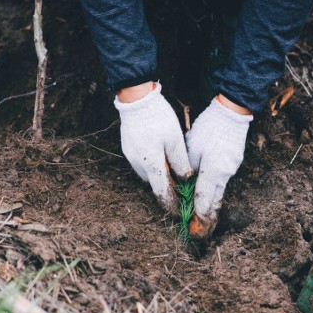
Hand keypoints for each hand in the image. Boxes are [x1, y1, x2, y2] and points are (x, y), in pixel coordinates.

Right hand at [114, 83, 191, 213]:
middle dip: (166, 189)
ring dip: (159, 176)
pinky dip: (152, 166)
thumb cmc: (158, 117)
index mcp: (151, 163)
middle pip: (154, 183)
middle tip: (181, 192)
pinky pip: (142, 163)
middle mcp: (138, 163)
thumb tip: (185, 179)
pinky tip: (161, 158)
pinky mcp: (128, 148)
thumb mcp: (175, 139)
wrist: (136, 99)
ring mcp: (130, 156)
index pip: (161, 191)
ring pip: (147, 173)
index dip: (170, 203)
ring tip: (173, 174)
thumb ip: (180, 161)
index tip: (178, 213)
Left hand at [186, 96, 252, 238]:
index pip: (204, 199)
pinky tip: (208, 199)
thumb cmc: (208, 128)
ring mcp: (231, 169)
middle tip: (200, 234)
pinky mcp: (233, 164)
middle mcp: (225, 174)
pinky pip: (222, 183)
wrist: (231, 114)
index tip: (193, 228)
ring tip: (203, 222)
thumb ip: (188, 168)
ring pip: (219, 193)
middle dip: (206, 219)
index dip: (198, 215)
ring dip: (210, 207)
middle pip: (215, 202)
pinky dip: (214, 193)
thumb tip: (183, 184)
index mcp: (213, 171)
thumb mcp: (192, 148)